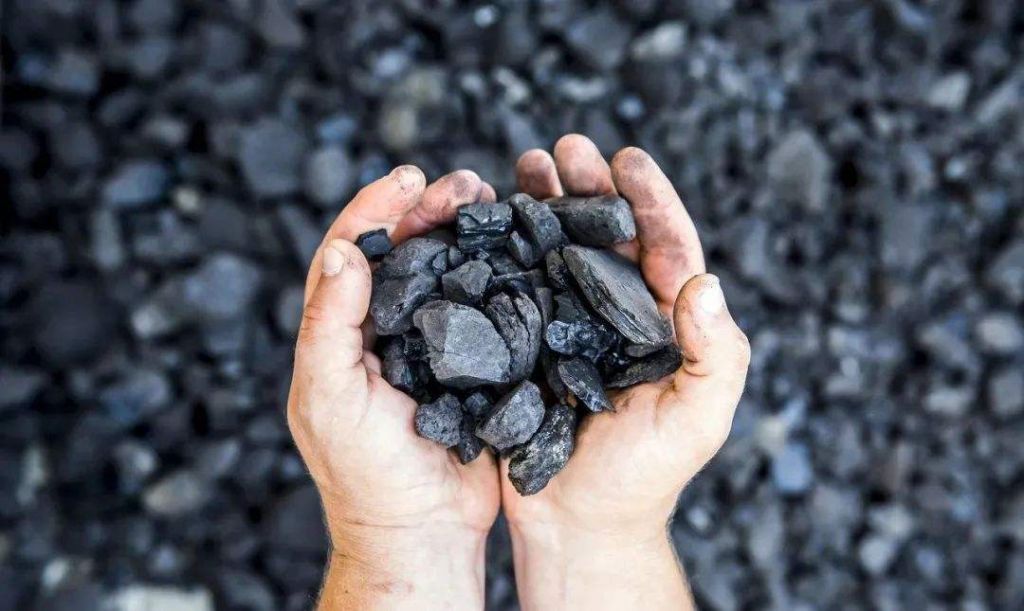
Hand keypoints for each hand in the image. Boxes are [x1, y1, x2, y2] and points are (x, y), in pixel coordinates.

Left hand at [286, 167, 499, 609]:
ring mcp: (427, 345)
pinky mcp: (469, 364)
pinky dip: (495, 273)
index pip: (348, 253)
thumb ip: (330, 326)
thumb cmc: (365, 473)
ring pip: (443, 271)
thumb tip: (341, 253)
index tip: (408, 178)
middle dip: (427, 210)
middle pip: (400, 251)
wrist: (422, 531)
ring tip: (492, 199)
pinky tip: (517, 249)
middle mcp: (382, 330)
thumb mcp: (331, 398)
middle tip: (466, 182)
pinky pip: (481, 307)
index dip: (373, 209)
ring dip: (464, 232)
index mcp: (339, 333)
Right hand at [504, 136, 750, 608]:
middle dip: (587, 185)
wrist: (578, 524)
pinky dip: (506, 248)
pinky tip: (488, 218)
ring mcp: (572, 325)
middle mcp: (619, 315)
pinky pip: (519, 285)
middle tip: (562, 146)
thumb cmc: (645, 478)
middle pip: (607, 234)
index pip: (666, 246)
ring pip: (560, 249)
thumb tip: (705, 281)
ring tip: (521, 164)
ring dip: (543, 204)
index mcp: (666, 323)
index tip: (628, 157)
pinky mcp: (530, 343)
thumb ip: (715, 354)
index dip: (650, 199)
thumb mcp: (696, 420)